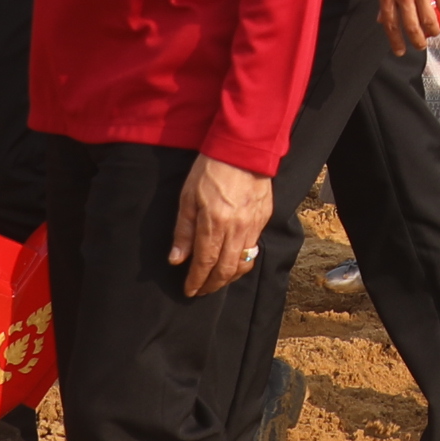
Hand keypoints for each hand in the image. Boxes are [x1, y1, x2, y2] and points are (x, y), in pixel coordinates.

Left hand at [168, 155, 271, 299]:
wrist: (242, 150)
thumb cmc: (210, 169)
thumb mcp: (187, 198)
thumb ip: (183, 231)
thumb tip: (176, 259)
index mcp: (214, 223)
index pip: (204, 263)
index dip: (196, 281)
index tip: (189, 291)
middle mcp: (235, 229)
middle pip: (225, 270)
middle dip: (211, 285)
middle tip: (201, 291)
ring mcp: (252, 225)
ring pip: (243, 263)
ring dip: (228, 277)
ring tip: (217, 280)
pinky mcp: (263, 219)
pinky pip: (254, 249)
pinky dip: (242, 261)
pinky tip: (233, 261)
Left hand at [378, 0, 439, 52]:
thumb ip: (385, 0)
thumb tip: (381, 18)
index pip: (390, 24)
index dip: (395, 41)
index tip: (400, 50)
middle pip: (410, 26)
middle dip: (416, 41)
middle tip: (420, 46)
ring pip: (428, 19)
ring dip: (433, 30)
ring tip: (435, 33)